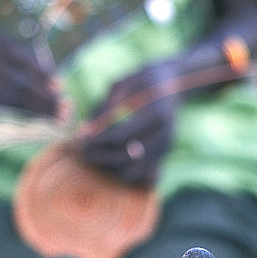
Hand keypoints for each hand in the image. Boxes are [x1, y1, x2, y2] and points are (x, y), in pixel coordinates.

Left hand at [77, 60, 178, 185]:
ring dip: (112, 168)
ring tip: (96, 156)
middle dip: (100, 157)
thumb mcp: (122, 84)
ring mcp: (166, 148)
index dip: (97, 140)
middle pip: (126, 157)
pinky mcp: (164, 156)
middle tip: (82, 151)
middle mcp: (164, 135)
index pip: (120, 135)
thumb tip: (85, 132)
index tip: (80, 139)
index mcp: (155, 114)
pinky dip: (125, 173)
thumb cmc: (143, 81)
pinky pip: (142, 175)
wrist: (176, 84)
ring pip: (134, 172)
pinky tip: (112, 160)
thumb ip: (104, 107)